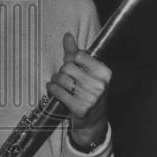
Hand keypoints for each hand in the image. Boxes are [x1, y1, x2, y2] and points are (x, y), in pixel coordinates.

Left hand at [46, 32, 110, 149]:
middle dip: (63, 71)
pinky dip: (52, 88)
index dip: (71, 60)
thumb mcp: (87, 72)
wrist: (93, 121)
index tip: (73, 67)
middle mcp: (100, 85)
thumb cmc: (89, 92)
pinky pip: (58, 91)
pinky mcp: (79, 108)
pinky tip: (54, 89)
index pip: (79, 55)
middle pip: (68, 67)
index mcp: (104, 73)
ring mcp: (91, 98)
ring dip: (56, 81)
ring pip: (62, 79)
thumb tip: (67, 36)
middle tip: (65, 78)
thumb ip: (76, 53)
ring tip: (60, 84)